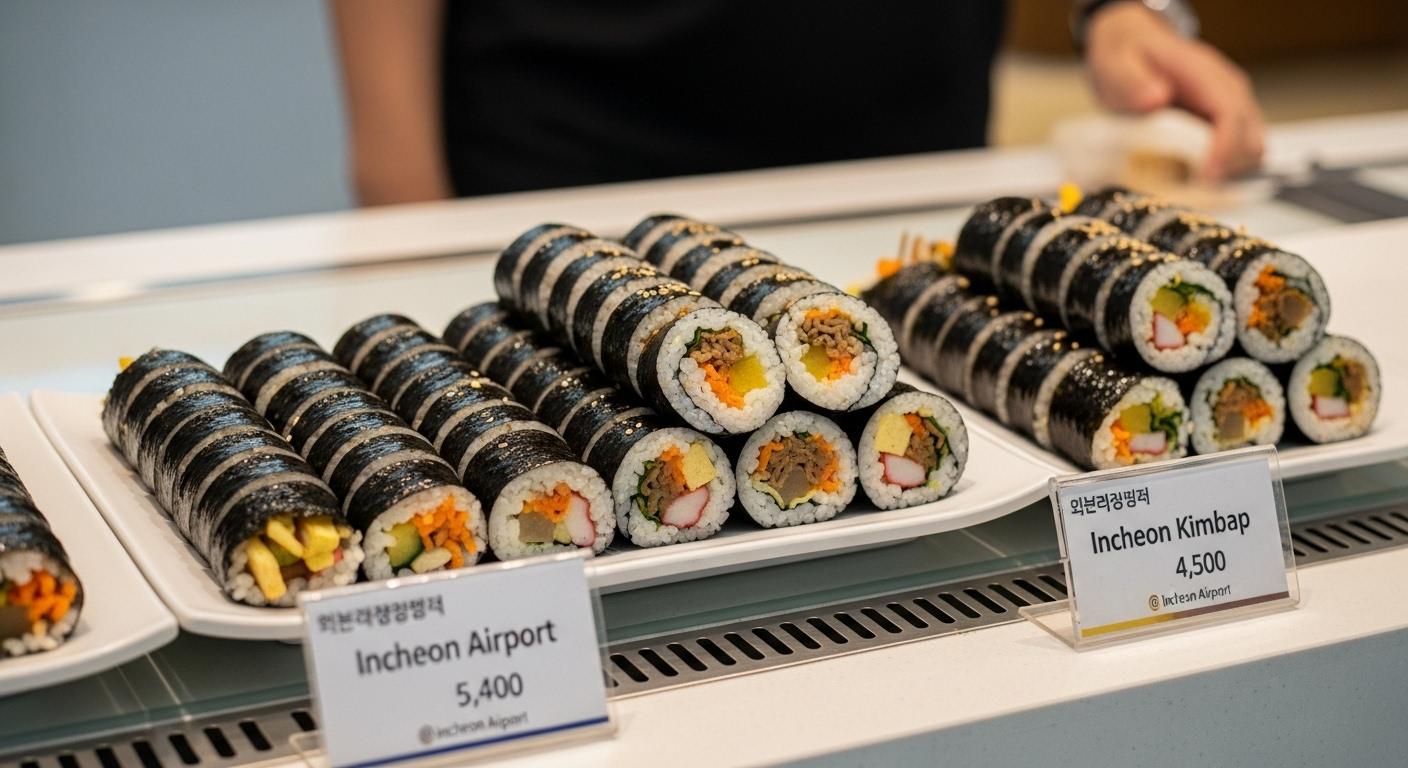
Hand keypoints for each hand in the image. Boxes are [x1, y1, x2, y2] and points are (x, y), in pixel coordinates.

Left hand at [1084, 2, 1264, 180]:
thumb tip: (1156, 98)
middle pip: (1251, 139)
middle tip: (1190, 189)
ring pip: (1250, 152)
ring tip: (1187, 185)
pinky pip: (1236, 156)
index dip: (1225, 149)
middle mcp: (1227, 91)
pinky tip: (1190, 179)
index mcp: (1206, 75)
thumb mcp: (1117, 64)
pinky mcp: (1222, 125)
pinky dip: (1221, 173)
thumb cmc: (1127, 57)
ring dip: (1226, 174)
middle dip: (1227, 169)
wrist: (1134, 47)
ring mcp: (1229, 109)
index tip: (1205, 176)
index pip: (1232, 114)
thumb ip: (1132, 81)